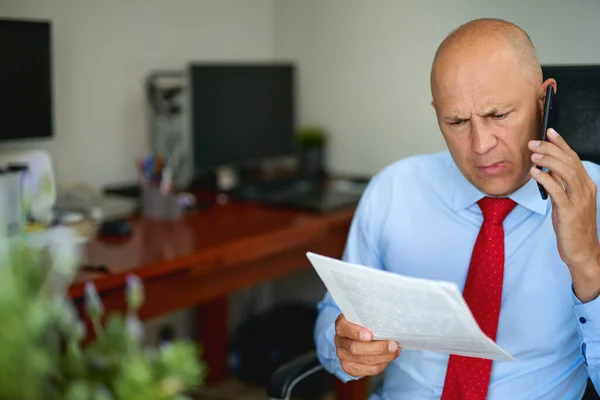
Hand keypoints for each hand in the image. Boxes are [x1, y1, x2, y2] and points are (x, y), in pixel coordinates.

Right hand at [334, 314, 400, 376]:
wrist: (357, 337)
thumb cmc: (364, 325)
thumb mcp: (364, 317)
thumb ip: (371, 318)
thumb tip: (389, 320)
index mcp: (341, 326)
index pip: (344, 328)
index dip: (356, 332)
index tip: (370, 335)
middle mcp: (339, 341)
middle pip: (356, 348)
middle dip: (378, 348)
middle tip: (393, 345)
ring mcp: (343, 356)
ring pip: (365, 360)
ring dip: (384, 357)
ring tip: (395, 351)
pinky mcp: (350, 368)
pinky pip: (369, 369)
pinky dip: (382, 364)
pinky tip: (388, 358)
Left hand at [529, 128, 599, 301]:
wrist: (582, 250)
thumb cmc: (572, 226)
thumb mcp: (564, 202)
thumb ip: (558, 185)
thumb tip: (545, 169)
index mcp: (586, 185)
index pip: (574, 158)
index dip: (561, 143)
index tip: (549, 132)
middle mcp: (586, 189)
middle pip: (569, 161)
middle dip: (550, 149)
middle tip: (533, 142)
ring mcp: (579, 200)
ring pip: (565, 172)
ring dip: (548, 160)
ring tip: (533, 155)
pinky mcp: (569, 211)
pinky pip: (557, 190)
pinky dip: (545, 179)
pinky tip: (534, 172)